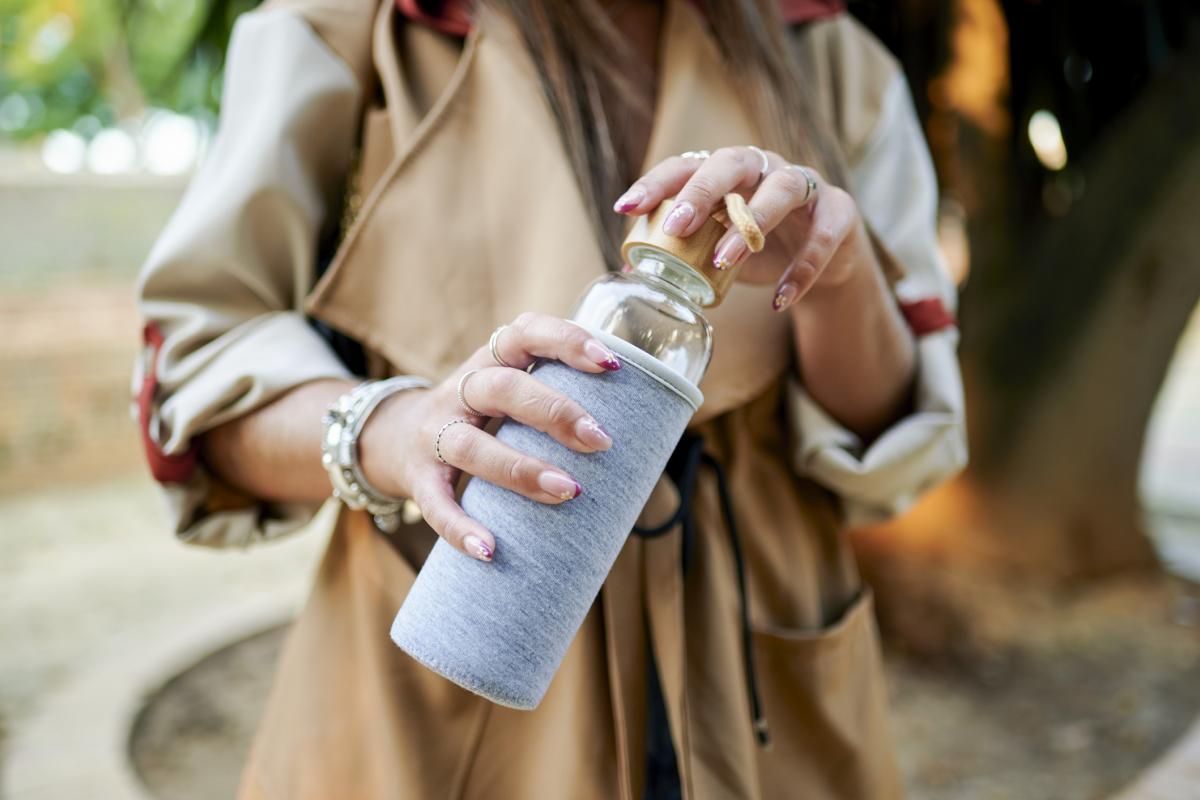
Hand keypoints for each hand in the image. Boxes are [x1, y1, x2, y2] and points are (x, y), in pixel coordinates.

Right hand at [357, 313, 620, 561]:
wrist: (395, 438)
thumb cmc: (484, 418)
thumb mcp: (512, 393)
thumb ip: (560, 400)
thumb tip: (645, 437)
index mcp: (492, 360)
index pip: (525, 333)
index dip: (566, 341)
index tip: (611, 364)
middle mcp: (460, 390)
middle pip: (502, 389)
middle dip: (555, 413)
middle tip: (601, 442)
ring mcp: (434, 433)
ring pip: (469, 446)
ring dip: (520, 469)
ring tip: (568, 491)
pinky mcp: (418, 477)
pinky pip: (435, 502)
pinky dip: (460, 526)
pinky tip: (490, 550)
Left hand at [613, 146, 875, 310]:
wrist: (824, 264)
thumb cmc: (760, 248)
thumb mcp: (717, 247)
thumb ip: (682, 251)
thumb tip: (628, 268)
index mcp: (727, 173)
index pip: (686, 166)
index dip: (656, 183)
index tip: (626, 207)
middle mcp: (763, 168)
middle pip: (733, 162)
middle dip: (703, 190)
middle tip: (678, 224)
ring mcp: (805, 186)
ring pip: (782, 189)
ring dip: (752, 223)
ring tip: (725, 260)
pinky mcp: (838, 211)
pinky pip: (824, 234)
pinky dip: (804, 267)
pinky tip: (781, 299)